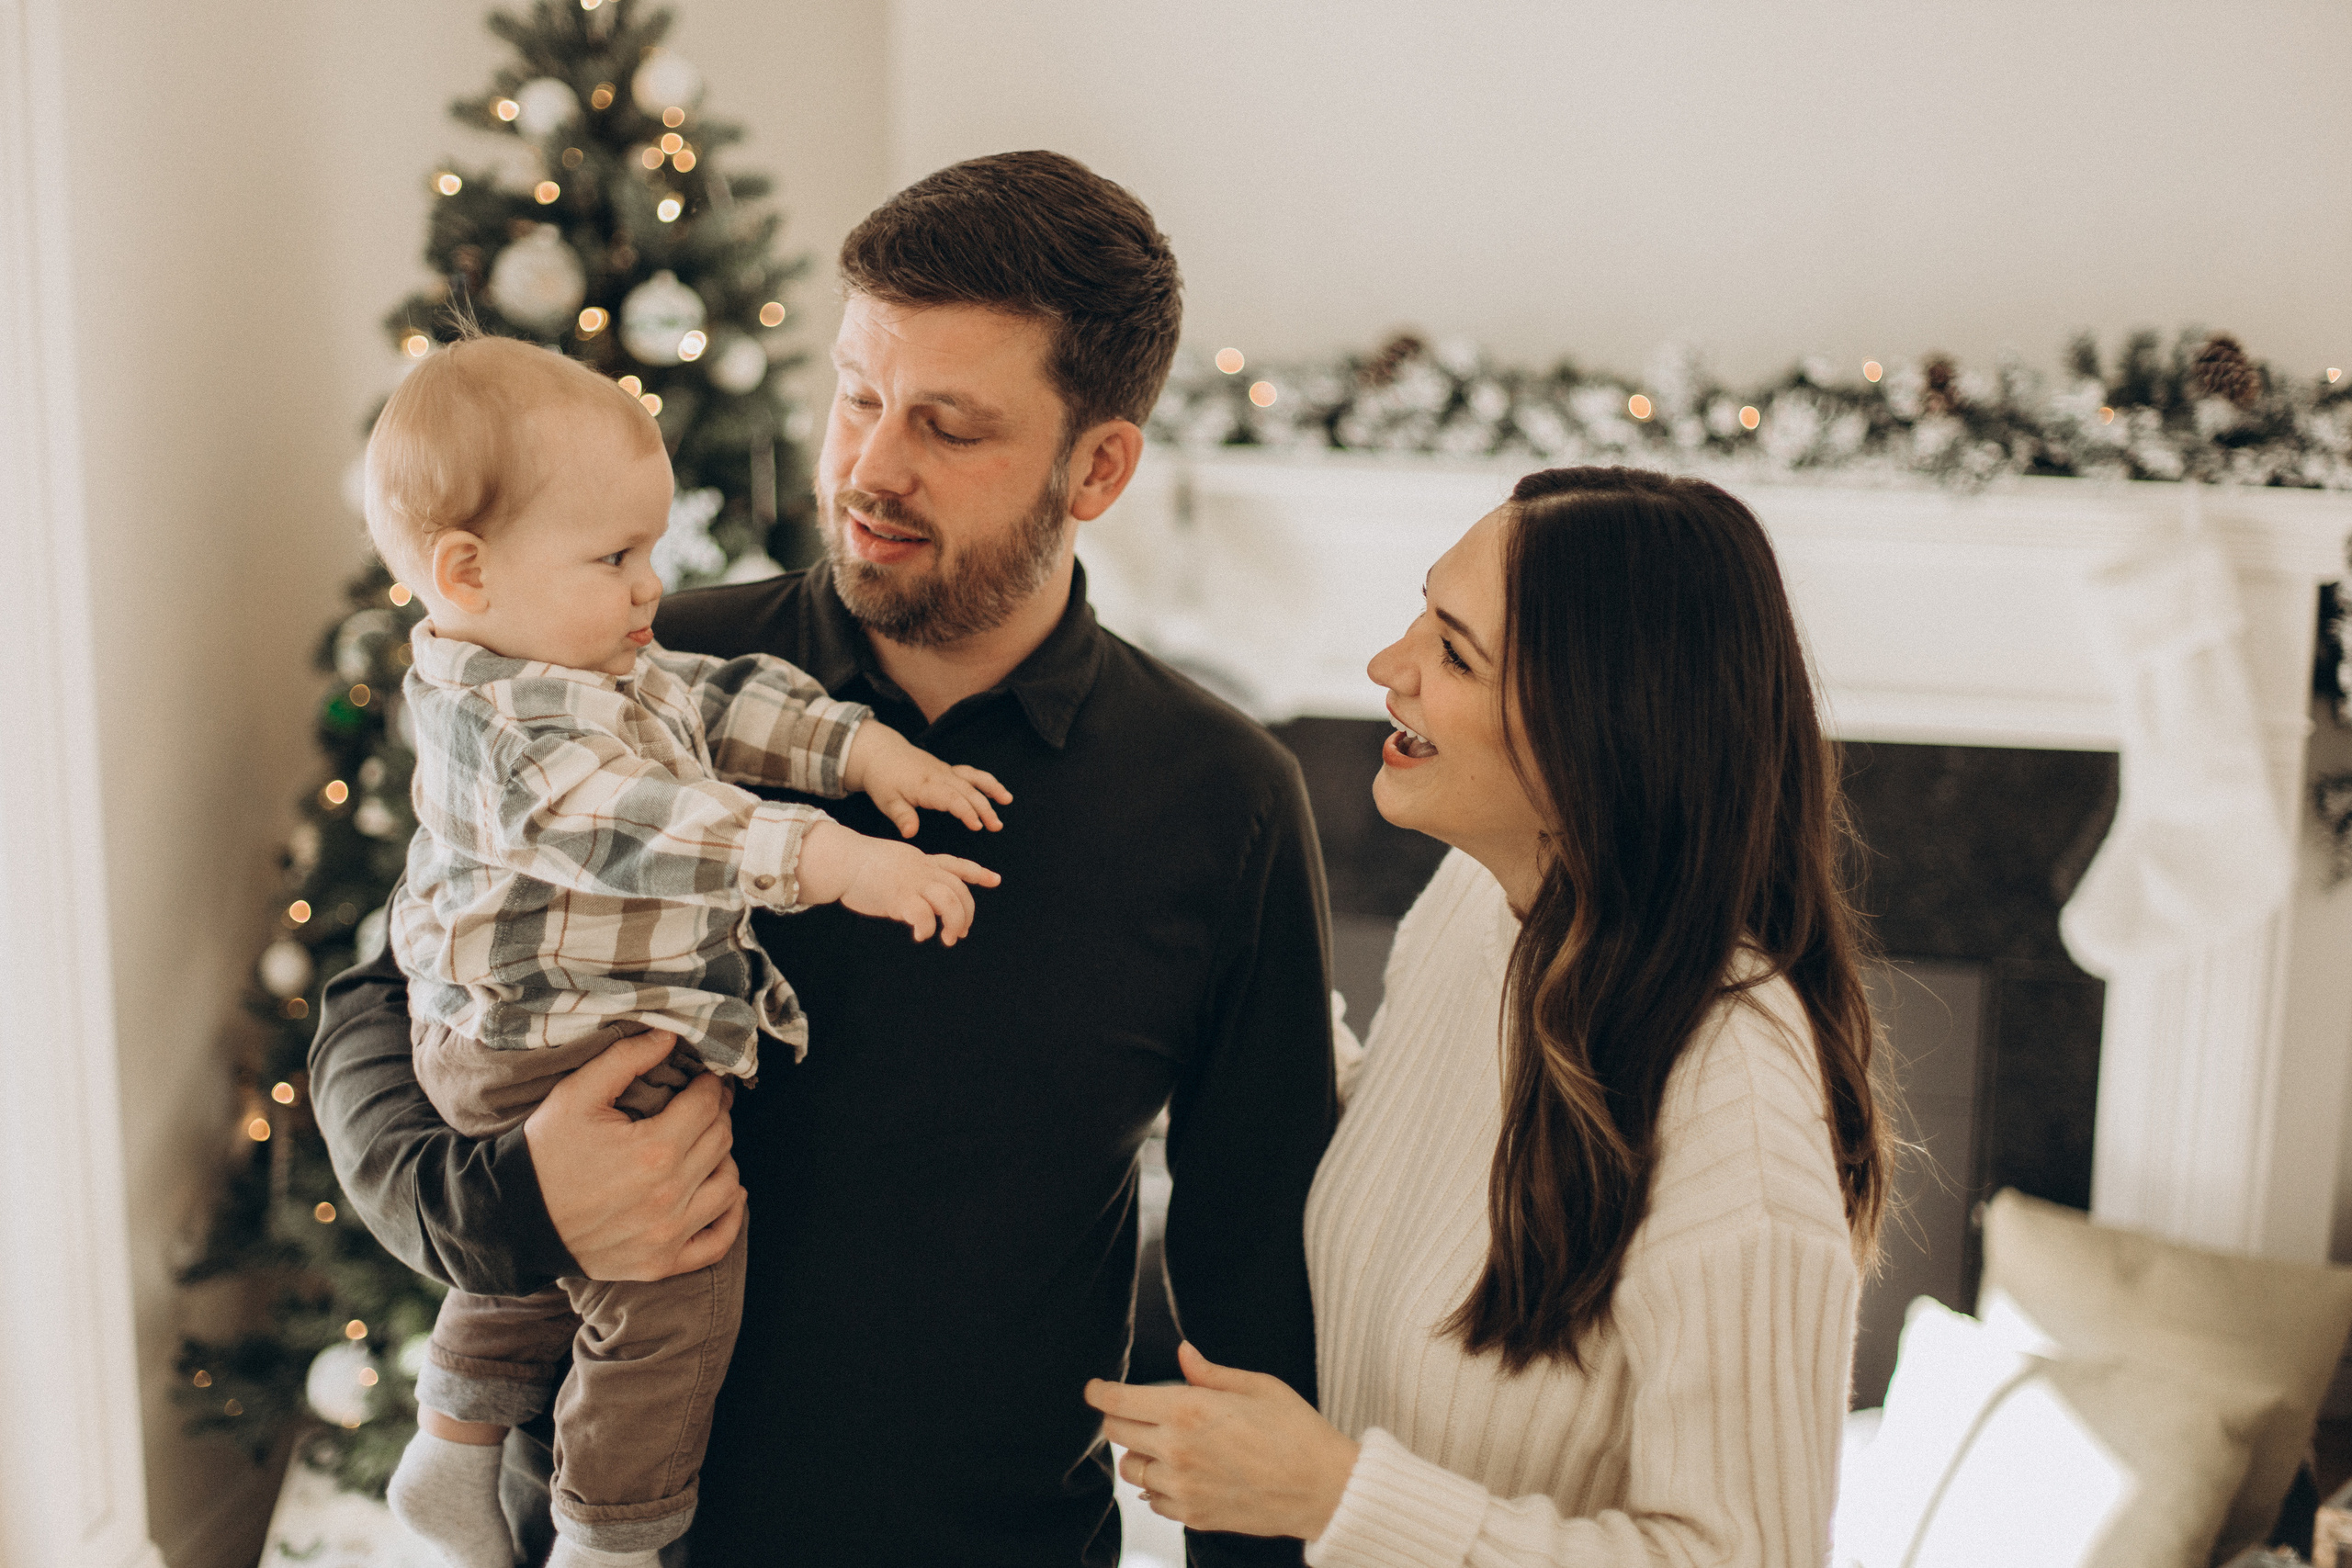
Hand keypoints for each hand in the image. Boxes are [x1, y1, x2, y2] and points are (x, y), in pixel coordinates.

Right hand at [522, 1029, 744, 1281]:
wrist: (512, 1219)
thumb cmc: (544, 1154)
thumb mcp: (576, 1094)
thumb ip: (625, 1058)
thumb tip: (671, 1033)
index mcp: (654, 1150)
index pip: (708, 1106)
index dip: (710, 1086)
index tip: (703, 1080)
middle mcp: (669, 1196)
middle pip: (721, 1141)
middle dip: (716, 1116)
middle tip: (700, 1107)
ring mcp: (667, 1235)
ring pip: (728, 1185)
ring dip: (723, 1160)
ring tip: (702, 1146)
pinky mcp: (660, 1263)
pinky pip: (719, 1241)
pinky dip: (730, 1216)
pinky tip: (723, 1193)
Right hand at [796, 822, 1000, 943]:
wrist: (841, 859)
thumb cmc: (861, 864)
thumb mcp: (894, 862)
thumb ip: (911, 876)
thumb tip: (919, 901)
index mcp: (922, 861)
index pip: (956, 865)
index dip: (978, 873)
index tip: (995, 880)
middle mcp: (923, 870)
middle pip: (959, 890)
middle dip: (966, 913)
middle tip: (960, 932)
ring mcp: (913, 883)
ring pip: (950, 902)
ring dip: (954, 923)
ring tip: (948, 938)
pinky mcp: (899, 898)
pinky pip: (923, 916)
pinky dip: (927, 929)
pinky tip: (921, 936)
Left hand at [843, 723, 1011, 837]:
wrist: (880, 753)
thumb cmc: (883, 779)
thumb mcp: (886, 800)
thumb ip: (901, 816)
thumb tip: (911, 833)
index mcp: (925, 785)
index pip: (951, 798)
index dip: (966, 812)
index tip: (977, 826)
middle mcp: (939, 776)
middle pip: (967, 791)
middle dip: (984, 808)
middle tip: (996, 826)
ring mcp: (945, 771)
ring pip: (973, 779)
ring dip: (991, 789)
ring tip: (1007, 801)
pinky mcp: (948, 770)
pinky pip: (971, 774)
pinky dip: (986, 781)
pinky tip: (999, 792)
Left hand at [1084, 1341, 1360, 1539]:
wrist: (1325, 1488)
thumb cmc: (1297, 1431)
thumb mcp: (1258, 1386)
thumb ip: (1211, 1373)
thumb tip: (1183, 1353)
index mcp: (1189, 1409)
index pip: (1120, 1399)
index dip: (1099, 1391)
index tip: (1093, 1388)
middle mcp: (1177, 1450)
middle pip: (1117, 1433)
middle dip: (1117, 1417)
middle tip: (1132, 1410)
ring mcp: (1182, 1487)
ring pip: (1130, 1469)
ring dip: (1139, 1453)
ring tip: (1165, 1443)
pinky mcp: (1193, 1515)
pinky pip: (1154, 1500)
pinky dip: (1158, 1486)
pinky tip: (1181, 1473)